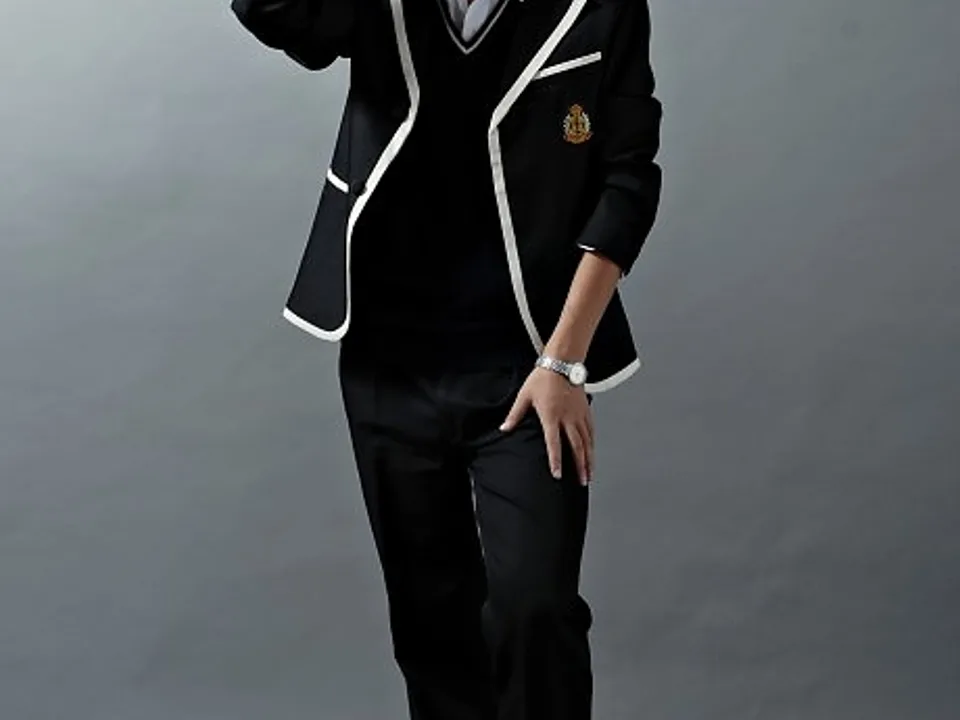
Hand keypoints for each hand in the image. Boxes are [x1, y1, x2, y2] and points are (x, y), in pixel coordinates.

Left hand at [500, 367, 593, 485]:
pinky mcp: (586, 410)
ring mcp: (579, 415)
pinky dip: (592, 444)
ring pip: (587, 441)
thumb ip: (514, 415)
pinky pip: (591, 431)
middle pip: (576, 446)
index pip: (554, 443)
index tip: (557, 475)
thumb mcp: (524, 396)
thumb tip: (504, 428)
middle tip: (582, 480)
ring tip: (589, 473)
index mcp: (551, 416)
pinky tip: (592, 452)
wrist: (561, 363)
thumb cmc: (543, 378)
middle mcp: (568, 418)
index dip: (555, 460)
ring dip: (589, 458)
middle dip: (580, 466)